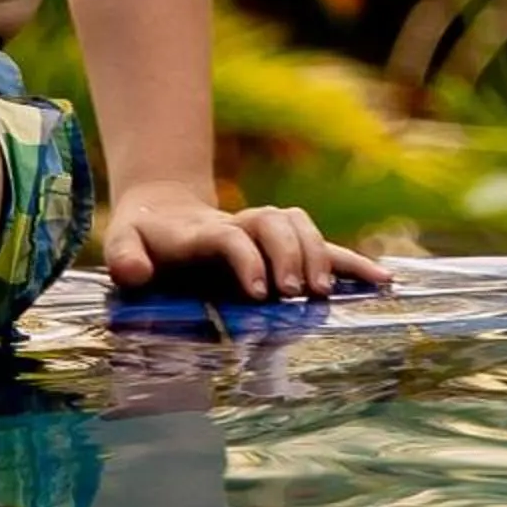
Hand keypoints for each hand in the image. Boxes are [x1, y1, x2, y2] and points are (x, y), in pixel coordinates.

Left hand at [100, 182, 391, 302]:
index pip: (233, 236)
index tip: (260, 293)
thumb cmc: (145, 238)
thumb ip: (123, 256)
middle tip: (293, 294)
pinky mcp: (286, 244)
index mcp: (203, 230)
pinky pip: (325, 247)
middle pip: (275, 223)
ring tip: (323, 294)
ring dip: (318, 256)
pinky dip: (353, 263)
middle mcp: (241, 223)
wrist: (166, 212)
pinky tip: (382, 282)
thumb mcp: (124, 243)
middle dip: (290, 256)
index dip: (248, 260)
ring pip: (302, 225)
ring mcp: (266, 230)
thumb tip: (136, 274)